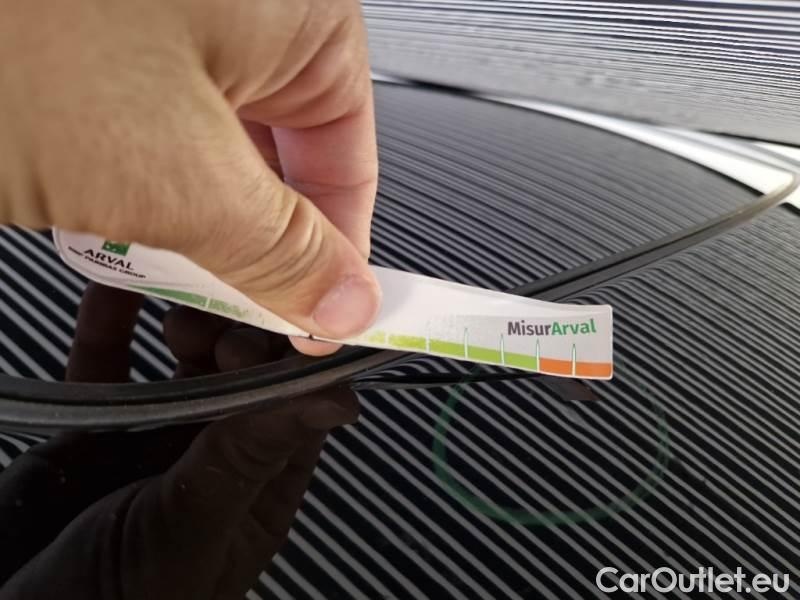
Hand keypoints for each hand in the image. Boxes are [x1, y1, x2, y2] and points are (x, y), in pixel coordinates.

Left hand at [0, 0, 381, 354]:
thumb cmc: (9, 25)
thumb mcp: (172, 176)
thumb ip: (279, 253)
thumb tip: (343, 300)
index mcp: (297, 10)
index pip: (350, 162)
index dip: (337, 256)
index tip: (320, 317)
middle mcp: (242, 3)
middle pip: (281, 157)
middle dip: (250, 239)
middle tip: (228, 301)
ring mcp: (171, 16)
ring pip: (214, 146)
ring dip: (183, 212)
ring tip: (140, 242)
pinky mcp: (113, 31)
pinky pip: (157, 121)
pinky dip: (137, 175)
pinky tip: (102, 203)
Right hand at [0, 283, 358, 598]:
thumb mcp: (189, 528)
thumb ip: (250, 457)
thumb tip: (336, 399)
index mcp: (256, 489)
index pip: (298, 404)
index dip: (295, 354)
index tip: (281, 313)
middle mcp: (216, 459)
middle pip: (247, 373)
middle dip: (239, 332)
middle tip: (219, 307)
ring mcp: (159, 440)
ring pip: (187, 362)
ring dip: (188, 323)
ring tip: (177, 302)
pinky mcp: (100, 430)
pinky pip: (112, 365)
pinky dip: (113, 326)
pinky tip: (113, 289)